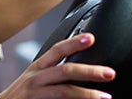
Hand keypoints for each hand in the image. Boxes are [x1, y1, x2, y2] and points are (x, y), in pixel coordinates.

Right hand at [0, 33, 114, 98]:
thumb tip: (81, 71)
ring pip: (64, 91)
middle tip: (109, 73)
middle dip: (89, 71)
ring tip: (105, 97)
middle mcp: (35, 78)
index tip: (91, 38)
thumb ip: (53, 73)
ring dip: (87, 94)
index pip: (56, 50)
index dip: (73, 43)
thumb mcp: (34, 80)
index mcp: (37, 68)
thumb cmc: (21, 97)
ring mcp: (34, 94)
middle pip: (65, 70)